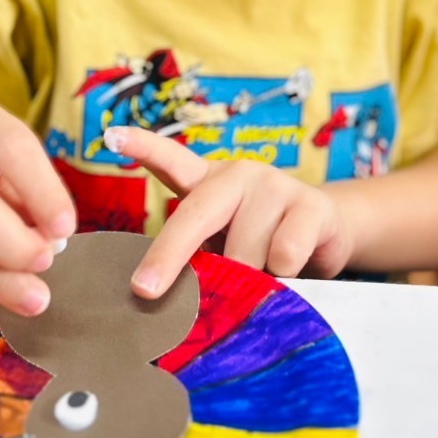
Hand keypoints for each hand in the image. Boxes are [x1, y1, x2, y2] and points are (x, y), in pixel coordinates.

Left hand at [105, 126, 351, 297]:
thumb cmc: (260, 243)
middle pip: (194, 214)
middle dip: (168, 255)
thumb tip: (165, 301)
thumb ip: (199, 261)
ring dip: (248, 280)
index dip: (141, 146)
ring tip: (260, 283)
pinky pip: (285, 252)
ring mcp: (275, 185)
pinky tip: (291, 272)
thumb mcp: (223, 247)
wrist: (327, 234)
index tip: (110, 136)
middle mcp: (237, 175)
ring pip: (244, 249)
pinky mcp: (311, 204)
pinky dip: (283, 275)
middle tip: (146, 290)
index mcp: (207, 183)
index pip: (171, 159)